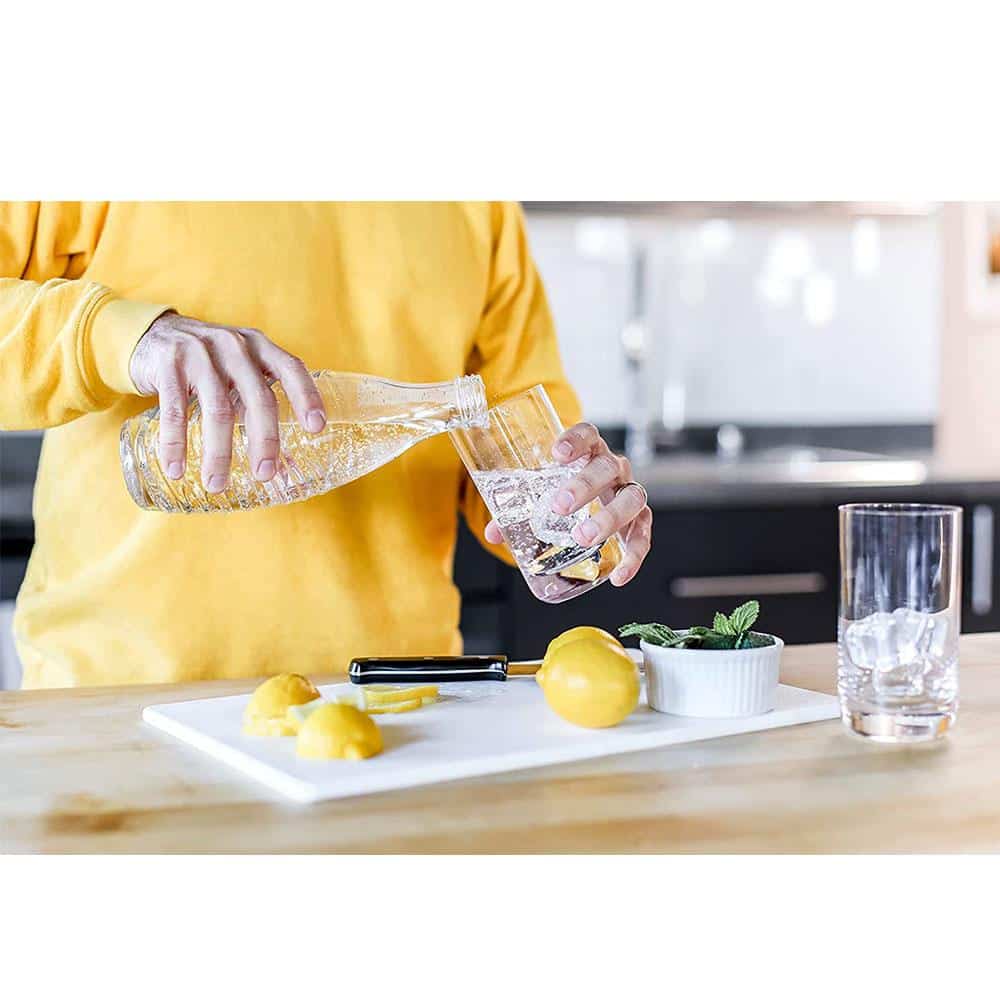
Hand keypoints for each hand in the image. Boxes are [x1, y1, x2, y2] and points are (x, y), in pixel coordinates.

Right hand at [129, 312, 325, 492]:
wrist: (154, 334)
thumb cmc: (210, 363)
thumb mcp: (239, 372)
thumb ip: (258, 407)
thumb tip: (284, 467)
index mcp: (259, 347)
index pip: (291, 368)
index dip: (306, 396)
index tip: (316, 428)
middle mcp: (234, 346)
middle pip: (258, 398)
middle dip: (264, 440)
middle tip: (264, 475)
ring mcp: (200, 353)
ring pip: (218, 409)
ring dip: (218, 453)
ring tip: (216, 484)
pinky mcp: (168, 364)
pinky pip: (175, 410)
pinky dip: (175, 443)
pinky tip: (176, 468)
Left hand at [484, 421, 652, 585]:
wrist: (593, 496)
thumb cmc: (566, 487)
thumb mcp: (542, 490)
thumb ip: (518, 508)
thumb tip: (494, 532)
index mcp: (590, 451)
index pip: (588, 435)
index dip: (575, 440)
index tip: (557, 453)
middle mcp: (614, 468)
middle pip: (607, 468)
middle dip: (584, 486)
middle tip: (560, 506)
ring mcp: (629, 492)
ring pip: (631, 498)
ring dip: (609, 518)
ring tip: (584, 537)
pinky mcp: (639, 520)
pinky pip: (642, 535)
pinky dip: (633, 556)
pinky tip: (618, 575)